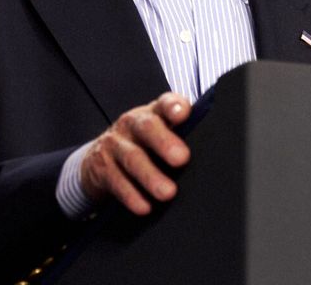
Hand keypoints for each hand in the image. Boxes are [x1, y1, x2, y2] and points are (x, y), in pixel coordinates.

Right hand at [79, 92, 191, 214]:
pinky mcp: (101, 168)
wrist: (97, 157)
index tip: (183, 113)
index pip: (164, 103)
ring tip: (168, 192)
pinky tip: (145, 206)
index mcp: (151, 113)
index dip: (173, 106)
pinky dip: (131, 196)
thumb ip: (181, 134)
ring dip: (150, 176)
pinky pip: (116, 182)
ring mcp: (114, 145)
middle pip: (146, 127)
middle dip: (164, 142)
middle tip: (182, 158)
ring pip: (132, 158)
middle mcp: (131, 124)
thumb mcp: (159, 132)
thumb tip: (214, 149)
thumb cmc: (141, 144)